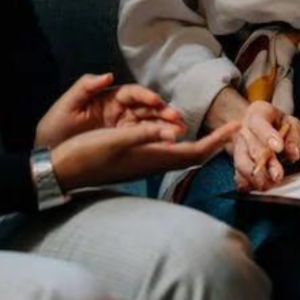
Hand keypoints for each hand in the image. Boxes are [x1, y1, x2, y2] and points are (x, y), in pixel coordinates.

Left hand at [35, 73, 183, 147]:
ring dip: (164, 126)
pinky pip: (144, 140)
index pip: (132, 93)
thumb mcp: (66, 106)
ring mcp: (123, 128)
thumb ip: (85, 87)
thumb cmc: (54, 128)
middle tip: (176, 119)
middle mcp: (119, 111)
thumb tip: (107, 75)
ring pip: (149, 124)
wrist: (47, 157)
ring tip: (178, 132)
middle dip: (162, 112)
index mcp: (108, 98)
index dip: (145, 96)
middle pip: (146, 108)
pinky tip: (168, 145)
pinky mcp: (124, 144)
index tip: (156, 100)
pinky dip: (157, 141)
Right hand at [51, 120, 238, 190]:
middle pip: (192, 155)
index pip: (195, 153)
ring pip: (180, 155)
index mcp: (152, 159)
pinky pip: (167, 153)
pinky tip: (176, 132)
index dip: (217, 141)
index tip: (237, 127)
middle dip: (214, 142)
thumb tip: (173, 132)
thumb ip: (144, 134)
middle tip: (231, 128)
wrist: (62, 172)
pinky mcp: (135, 161)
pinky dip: (180, 142)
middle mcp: (152, 163)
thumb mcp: (115, 139)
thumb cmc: (86, 154)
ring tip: (212, 129)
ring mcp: (144, 164)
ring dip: (199, 142)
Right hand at [231, 101, 299, 192]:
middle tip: (277, 175)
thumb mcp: (290, 124)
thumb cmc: (277, 125)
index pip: (259, 122)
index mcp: (257, 113)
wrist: (261, 128)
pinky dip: (245, 183)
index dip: (268, 135)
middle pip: (251, 146)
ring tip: (267, 185)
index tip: (278, 147)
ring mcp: (238, 146)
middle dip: (265, 162)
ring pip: (241, 162)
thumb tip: (293, 153)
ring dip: (254, 176)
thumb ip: (293, 137)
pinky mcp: (237, 162)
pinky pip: (237, 174)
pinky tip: (253, 188)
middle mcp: (244, 129)